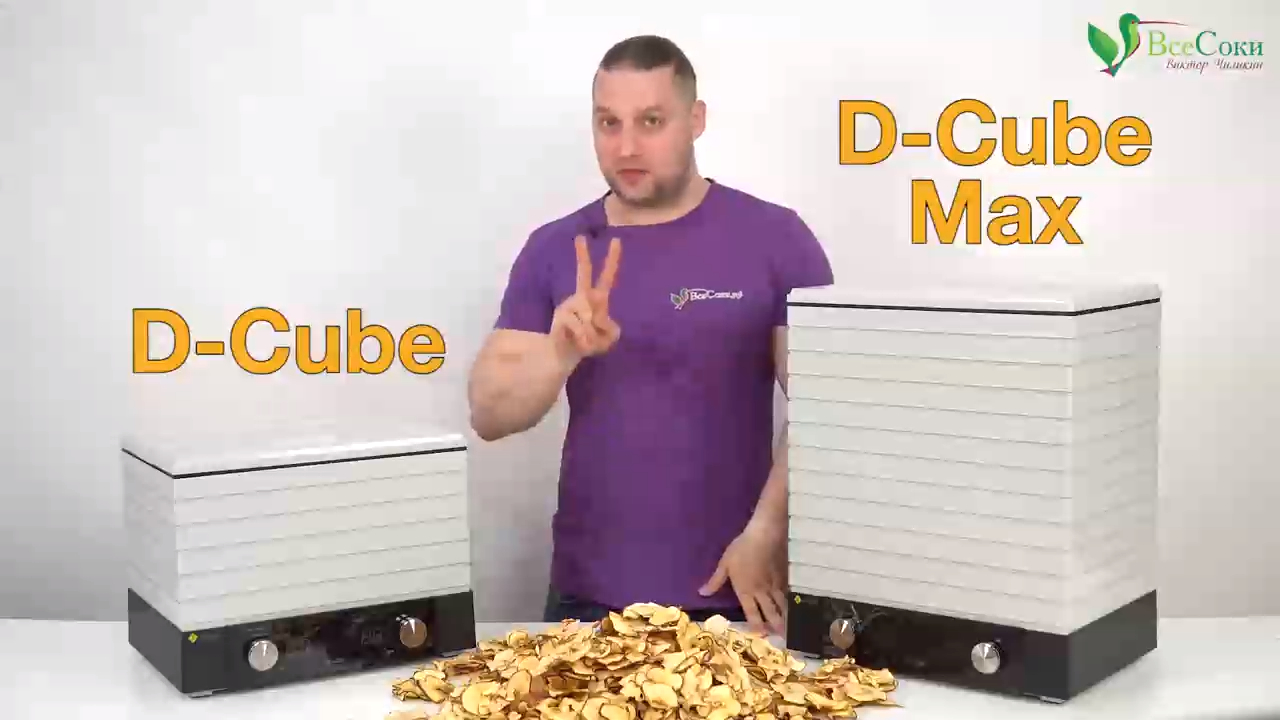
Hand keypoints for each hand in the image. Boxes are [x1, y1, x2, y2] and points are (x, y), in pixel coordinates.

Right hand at [551, 235, 621, 366]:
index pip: (607, 276)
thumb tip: (592, 318)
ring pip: (588, 315)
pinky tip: (579, 343)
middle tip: (580, 237)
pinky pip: (579, 326)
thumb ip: (610, 329)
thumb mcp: (608, 338)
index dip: (613, 260)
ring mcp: (569, 304)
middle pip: (583, 272)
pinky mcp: (561, 315)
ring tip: (587, 343)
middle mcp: (582, 297)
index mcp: (597, 299)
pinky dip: (584, 339)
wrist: (567, 354)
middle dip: (582, 255)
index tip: (616, 240)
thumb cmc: (590, 342)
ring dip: (592, 335)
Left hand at [698, 522, 788, 636]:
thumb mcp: (725, 564)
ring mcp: (775, 586)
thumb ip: (715, 581)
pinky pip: (788, 595)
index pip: (752, 615)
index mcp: (746, 591)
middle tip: (782, 640)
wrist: (764, 534)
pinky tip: (796, 609)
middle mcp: (762, 593)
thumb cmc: (742, 549)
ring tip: (791, 630)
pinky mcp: (785, 577)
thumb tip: (702, 593)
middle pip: (771, 614)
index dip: (756, 627)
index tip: (761, 636)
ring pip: (782, 606)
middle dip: (776, 628)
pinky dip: (792, 604)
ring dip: (786, 619)